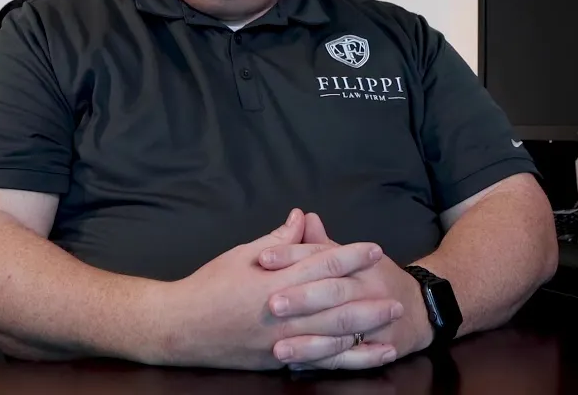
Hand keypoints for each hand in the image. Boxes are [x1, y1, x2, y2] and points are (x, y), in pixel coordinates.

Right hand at [155, 209, 399, 370]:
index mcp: (275, 278)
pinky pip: (320, 359)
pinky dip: (347, 356)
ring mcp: (282, 337)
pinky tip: (367, 353)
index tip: (374, 250)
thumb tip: (300, 218)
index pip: (322, 263)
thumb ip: (277, 240)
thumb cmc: (210, 285)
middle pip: (335, 301)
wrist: (181, 326)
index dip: (351, 256)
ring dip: (366, 326)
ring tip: (390, 320)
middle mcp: (283, 309)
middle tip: (395, 293)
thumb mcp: (242, 254)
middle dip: (368, 295)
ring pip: (333, 333)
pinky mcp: (279, 359)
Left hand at [258, 213, 433, 369]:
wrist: (422, 308)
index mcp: (359, 264)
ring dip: (309, 342)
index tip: (263, 259)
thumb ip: (323, 243)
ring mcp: (377, 323)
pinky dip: (325, 363)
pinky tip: (299, 367)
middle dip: (303, 299)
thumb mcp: (355, 257)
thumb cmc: (379, 278)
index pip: (323, 256)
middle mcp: (369, 291)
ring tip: (278, 348)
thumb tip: (301, 217)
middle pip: (334, 293)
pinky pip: (351, 360)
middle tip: (272, 304)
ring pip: (341, 332)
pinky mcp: (380, 349)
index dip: (293, 256)